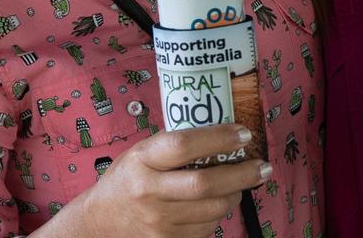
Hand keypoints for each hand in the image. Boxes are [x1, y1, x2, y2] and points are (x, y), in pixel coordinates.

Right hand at [47, 124, 266, 237]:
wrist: (99, 222)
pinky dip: (218, 215)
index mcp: (143, 160)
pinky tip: (218, 204)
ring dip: (234, 196)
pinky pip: (206, 229)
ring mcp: (157, 221)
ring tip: (240, 185)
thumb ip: (176, 146)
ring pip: (212, 209)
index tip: (244, 135)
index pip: (184, 146)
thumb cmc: (127, 179)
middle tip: (262, 167)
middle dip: (242, 174)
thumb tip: (227, 135)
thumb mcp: (143, 153)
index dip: (219, 138)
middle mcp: (148, 191)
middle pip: (205, 184)